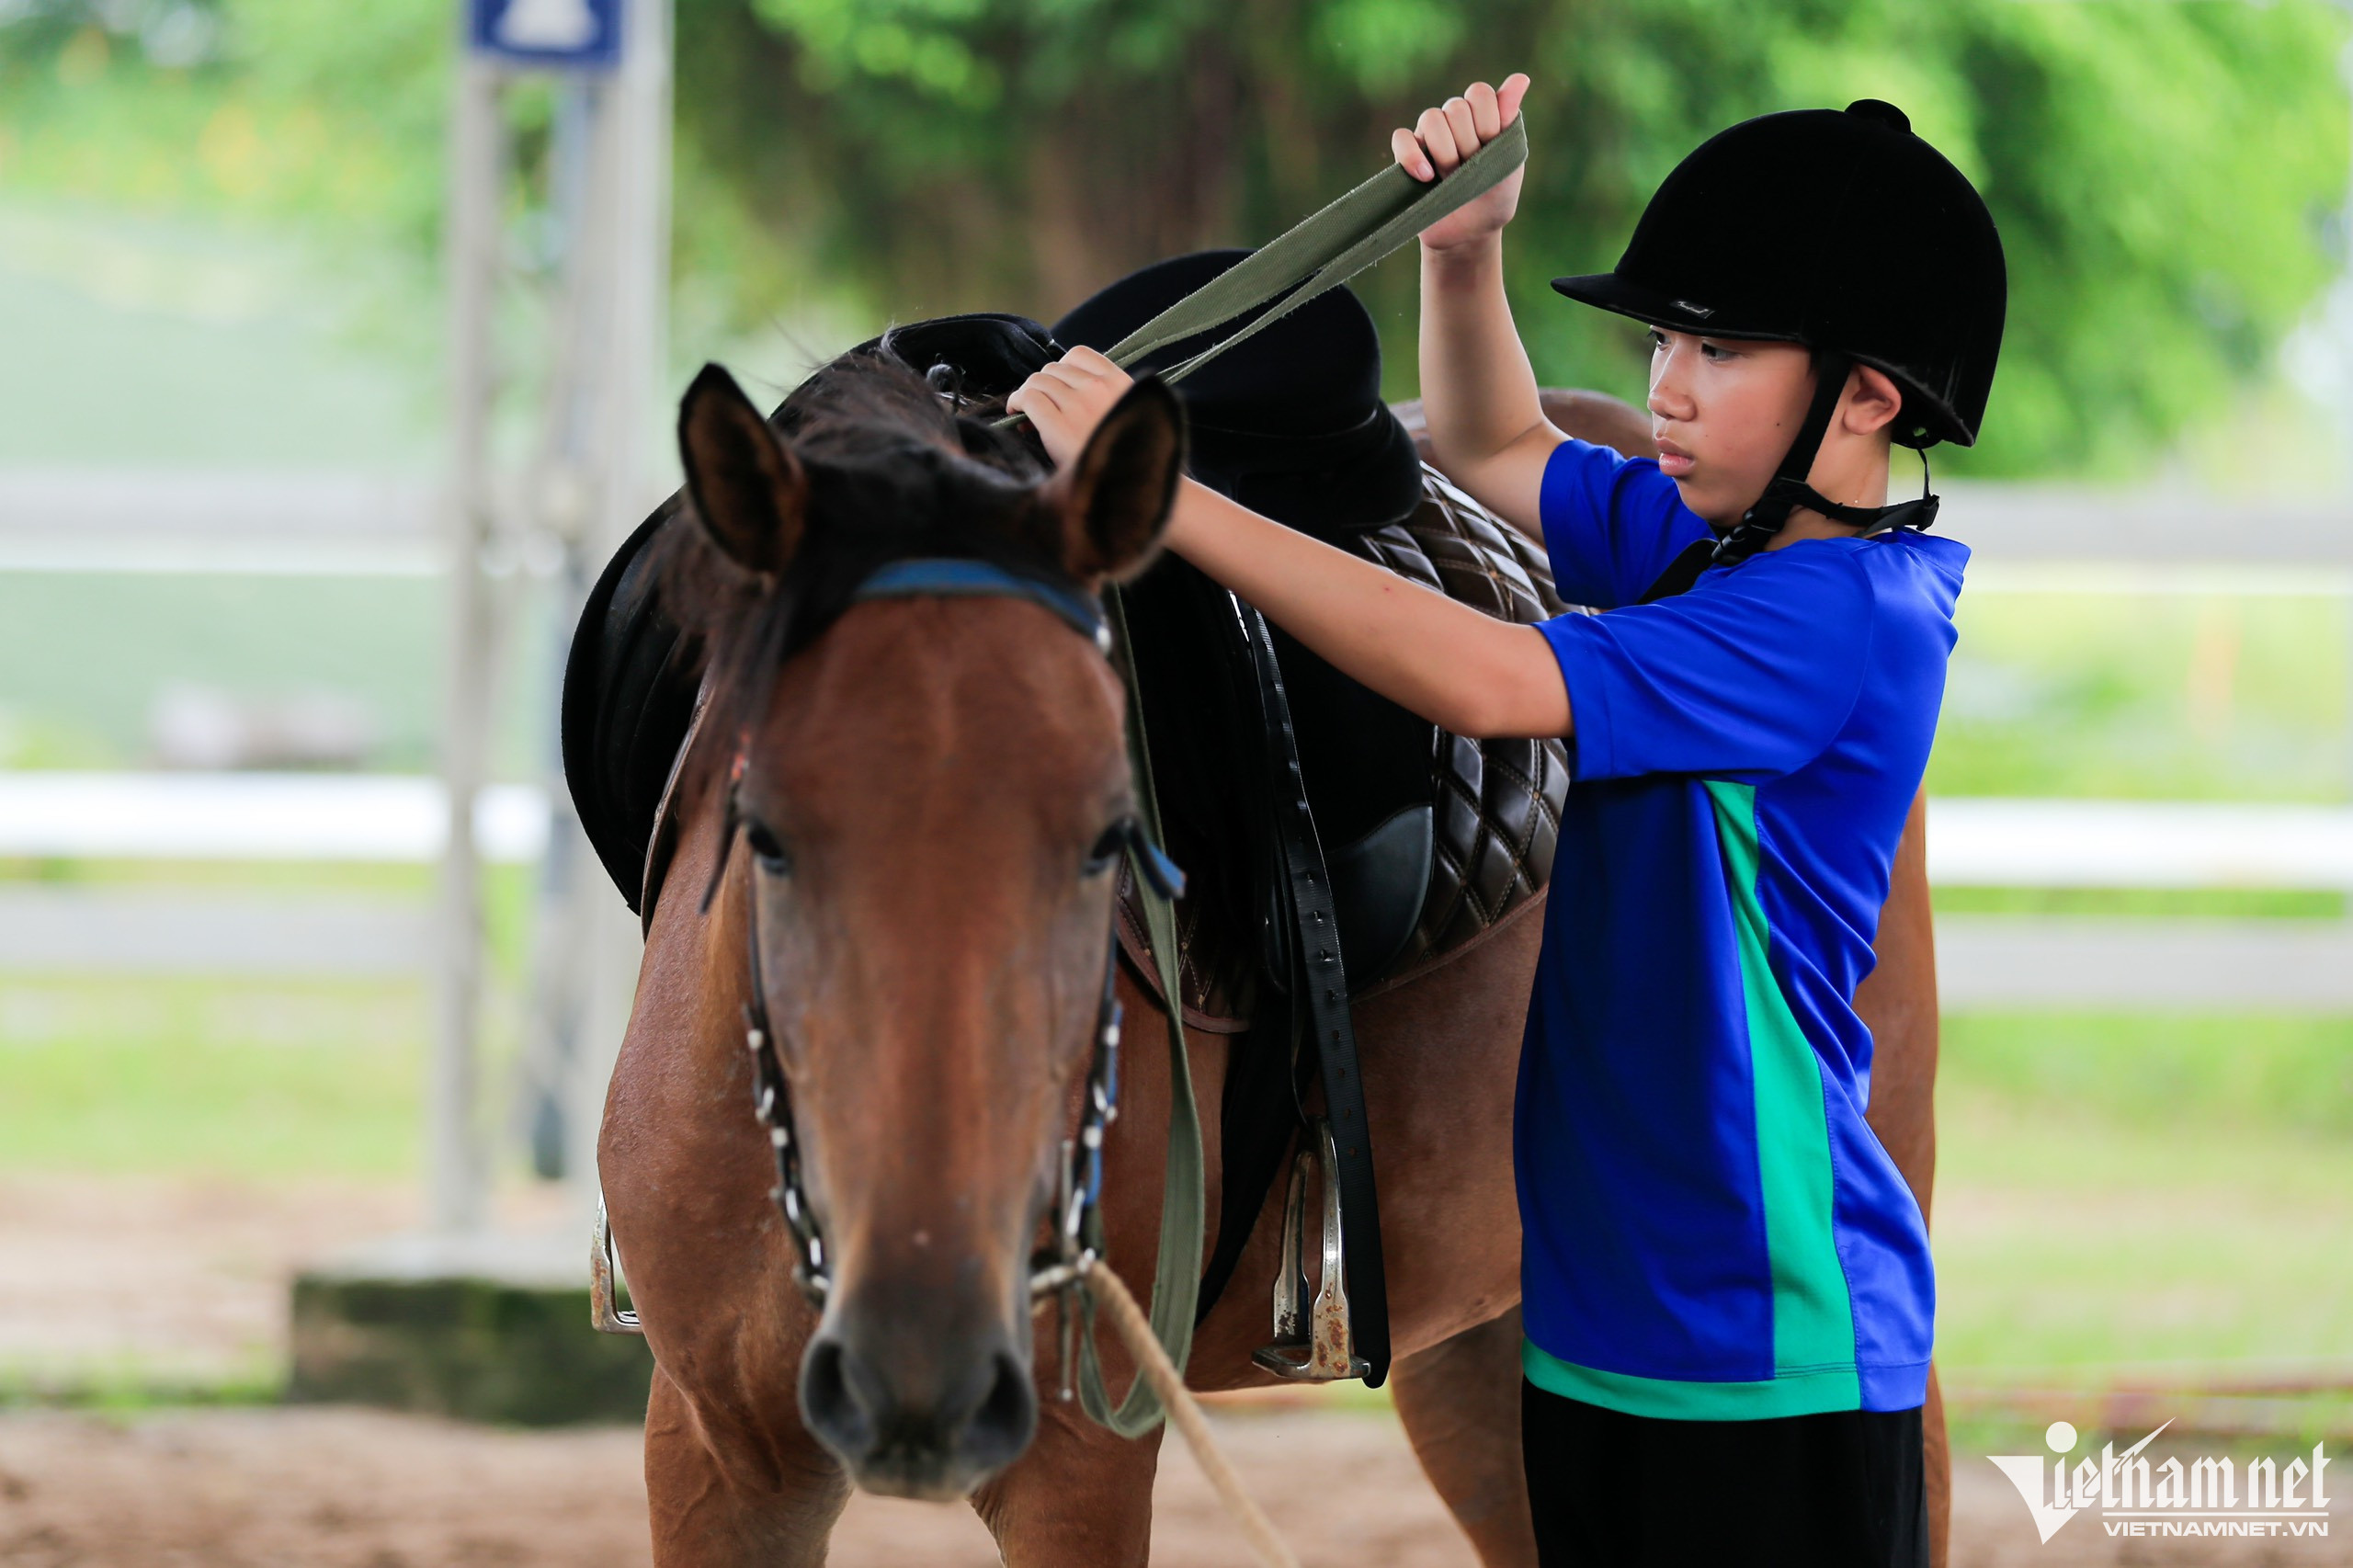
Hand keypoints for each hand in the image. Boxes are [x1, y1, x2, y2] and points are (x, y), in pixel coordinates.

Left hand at [1005, 345, 1134, 469]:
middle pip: (1053, 368)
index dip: (1060, 369)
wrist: (1124, 487)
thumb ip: (1105, 398)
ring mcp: (1078, 405)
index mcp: (1120, 383)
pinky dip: (1017, 402)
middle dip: (1043, 385)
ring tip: (1026, 413)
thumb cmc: (1122, 456)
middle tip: (1040, 407)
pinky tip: (1016, 414)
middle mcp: (1098, 388)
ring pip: (1038, 380)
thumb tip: (1062, 391)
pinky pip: (1029, 398)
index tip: (1057, 386)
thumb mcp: (1126, 416)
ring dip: (1027, 394)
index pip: (1078, 355)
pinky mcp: (1058, 425)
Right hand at [1392, 74, 1529, 255]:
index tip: (1492, 147)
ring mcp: (1429, 137)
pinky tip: (1427, 177)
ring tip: (1450, 178)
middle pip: (1455, 108)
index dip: (1486, 120)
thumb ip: (1508, 119)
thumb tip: (1521, 77)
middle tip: (1472, 170)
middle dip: (1467, 144)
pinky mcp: (1407, 157)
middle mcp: (1454, 120)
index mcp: (1481, 116)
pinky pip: (1402, 138)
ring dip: (1445, 153)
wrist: (1470, 233)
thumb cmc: (1494, 196)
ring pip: (1430, 119)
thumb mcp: (1509, 159)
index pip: (1479, 93)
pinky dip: (1413, 156)